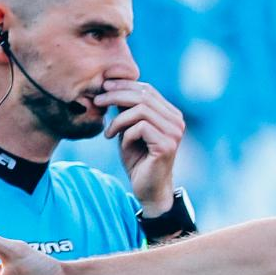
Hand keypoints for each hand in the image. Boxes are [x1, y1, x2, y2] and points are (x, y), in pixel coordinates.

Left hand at [96, 78, 183, 213]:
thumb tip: (112, 86)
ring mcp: (174, 133)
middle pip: (144, 96)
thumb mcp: (130, 129)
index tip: (104, 87)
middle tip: (98, 101)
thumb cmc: (138, 159)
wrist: (148, 189)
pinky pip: (140, 127)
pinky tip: (120, 144)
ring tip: (109, 132)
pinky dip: (125, 134)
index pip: (148, 90)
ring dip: (118, 119)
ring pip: (141, 109)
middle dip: (116, 95)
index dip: (124, 85)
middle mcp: (177, 121)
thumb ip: (128, 110)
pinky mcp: (167, 145)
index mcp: (171, 115)